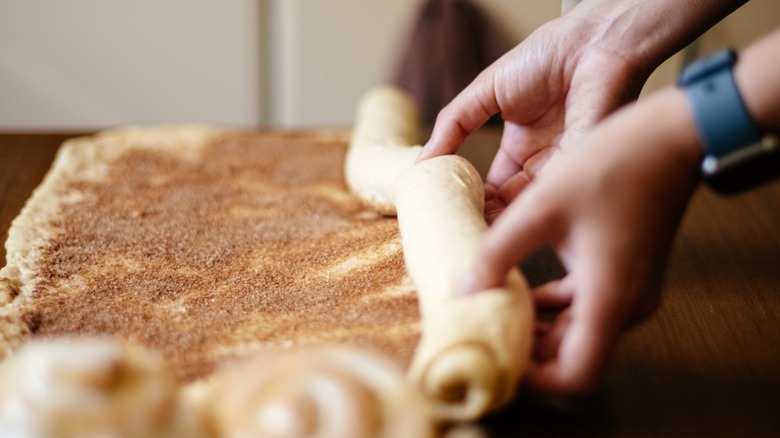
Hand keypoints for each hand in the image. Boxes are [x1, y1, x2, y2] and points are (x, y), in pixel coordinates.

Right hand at [418, 11, 648, 222]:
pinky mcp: (578, 172)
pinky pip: (547, 201)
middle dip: (484, 223)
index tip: (446, 216)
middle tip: (458, 237)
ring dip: (502, 225)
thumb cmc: (544, 59)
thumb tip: (421, 163)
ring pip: (527, 211)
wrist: (591, 43)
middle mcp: (541, 166)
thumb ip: (453, 125)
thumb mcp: (484, 92)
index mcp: (520, 149)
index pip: (490, 189)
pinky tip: (501, 225)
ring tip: (473, 238)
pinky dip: (523, 214)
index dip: (470, 204)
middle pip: (508, 208)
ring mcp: (561, 172)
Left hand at [460, 88, 702, 395]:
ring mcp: (628, 289)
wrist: (669, 135)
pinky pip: (583, 304)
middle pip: (570, 356)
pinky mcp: (624, 271)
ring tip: (490, 308)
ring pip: (575, 331)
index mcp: (609, 298)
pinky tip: (514, 285)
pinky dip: (549, 305)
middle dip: (526, 351)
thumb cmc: (612, 165)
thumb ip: (498, 251)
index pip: (575, 376)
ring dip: (535, 326)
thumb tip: (465, 289)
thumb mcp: (540, 207)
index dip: (535, 379)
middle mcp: (625, 304)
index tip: (497, 359)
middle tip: (481, 332)